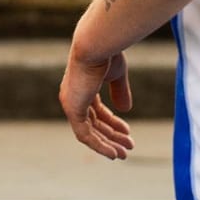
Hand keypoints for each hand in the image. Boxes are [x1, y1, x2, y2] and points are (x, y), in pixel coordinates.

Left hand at [61, 42, 132, 159]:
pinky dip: (99, 146)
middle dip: (112, 136)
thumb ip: (119, 91)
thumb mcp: (116, 74)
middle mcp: (73, 96)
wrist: (96, 44)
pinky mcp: (73, 110)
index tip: (127, 132)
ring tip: (124, 154)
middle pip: (94, 123)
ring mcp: (71, 104)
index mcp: (82, 86)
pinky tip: (113, 153)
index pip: (96, 111)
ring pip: (90, 132)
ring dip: (107, 144)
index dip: (113, 123)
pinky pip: (85, 135)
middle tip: (128, 147)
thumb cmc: (106, 53)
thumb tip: (125, 110)